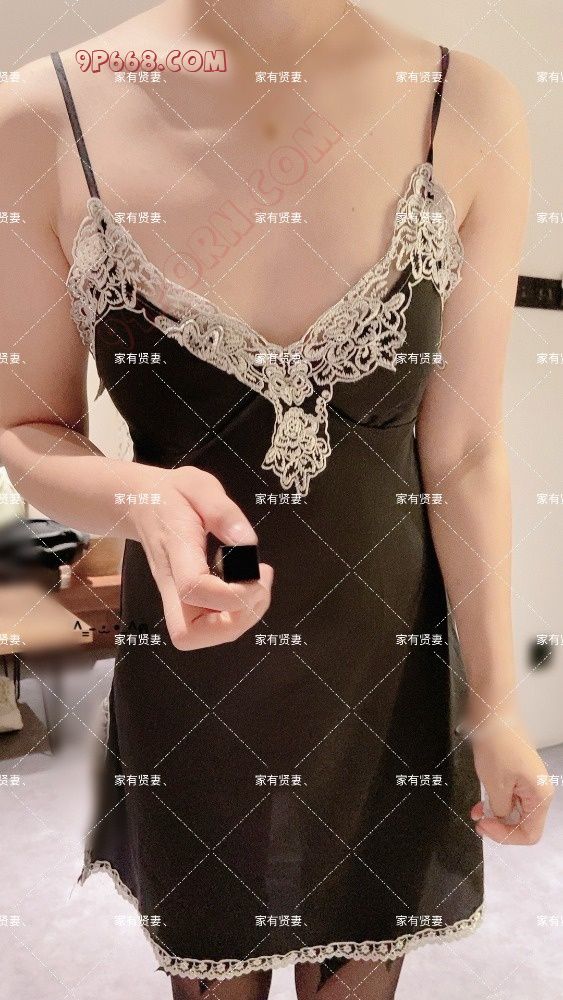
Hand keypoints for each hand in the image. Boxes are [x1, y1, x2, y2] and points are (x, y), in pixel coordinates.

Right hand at [129, 465, 273, 649]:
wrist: (140, 502)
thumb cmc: (172, 493)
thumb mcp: (198, 485)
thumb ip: (223, 511)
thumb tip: (248, 543)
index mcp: (175, 549)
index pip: (193, 588)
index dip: (232, 594)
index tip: (257, 572)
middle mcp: (171, 583)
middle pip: (189, 634)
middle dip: (234, 623)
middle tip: (259, 588)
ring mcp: (175, 596)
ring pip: (200, 637)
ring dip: (239, 621)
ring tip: (258, 585)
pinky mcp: (185, 601)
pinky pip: (209, 626)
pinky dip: (236, 615)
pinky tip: (246, 585)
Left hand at [468, 716, 553, 844]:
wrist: (493, 717)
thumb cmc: (498, 744)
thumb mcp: (495, 785)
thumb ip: (500, 810)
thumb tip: (500, 818)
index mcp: (540, 796)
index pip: (529, 834)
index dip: (506, 836)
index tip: (486, 826)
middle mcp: (539, 792)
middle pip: (523, 824)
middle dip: (500, 826)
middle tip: (480, 823)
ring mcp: (529, 784)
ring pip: (515, 811)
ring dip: (496, 814)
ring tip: (477, 812)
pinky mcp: (519, 776)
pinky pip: (510, 797)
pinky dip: (496, 802)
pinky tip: (481, 803)